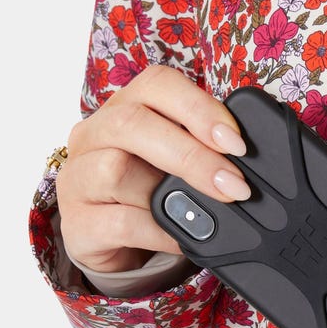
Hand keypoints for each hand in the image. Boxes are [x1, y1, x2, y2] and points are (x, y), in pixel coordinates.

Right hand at [56, 65, 249, 273]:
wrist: (108, 243)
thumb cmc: (148, 194)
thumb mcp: (174, 166)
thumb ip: (202, 154)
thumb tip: (248, 166)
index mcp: (125, 110)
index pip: (156, 84)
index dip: (199, 108)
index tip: (237, 143)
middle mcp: (95, 136)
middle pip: (133, 123)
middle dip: (192, 154)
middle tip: (235, 185)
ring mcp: (78, 179)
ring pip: (116, 169)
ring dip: (171, 192)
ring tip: (209, 214)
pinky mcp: (79, 223)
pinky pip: (120, 222)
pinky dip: (159, 232)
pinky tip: (184, 239)